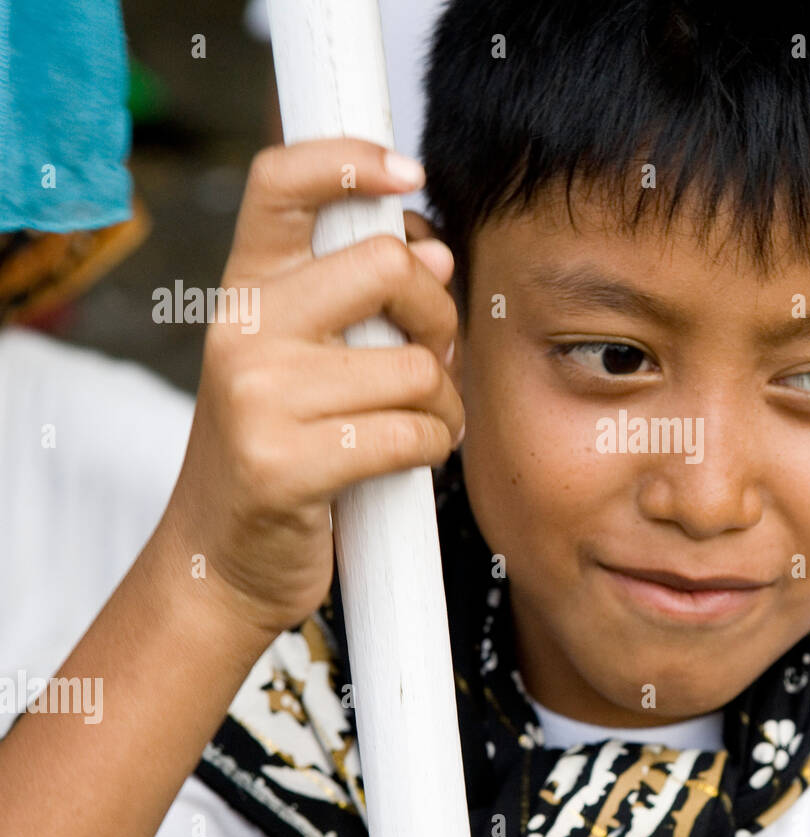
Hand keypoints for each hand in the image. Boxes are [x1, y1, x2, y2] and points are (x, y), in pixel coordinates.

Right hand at [161, 138, 462, 644]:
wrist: (221, 560)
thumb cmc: (281, 450)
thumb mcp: (300, 360)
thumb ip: (356, 303)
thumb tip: (435, 252)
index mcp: (245, 292)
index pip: (280, 183)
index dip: (349, 159)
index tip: (407, 173)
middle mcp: (242, 331)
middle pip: (388, 266)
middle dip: (439, 317)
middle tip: (433, 356)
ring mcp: (257, 397)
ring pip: (417, 367)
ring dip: (445, 405)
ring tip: (423, 424)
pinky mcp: (283, 465)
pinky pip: (411, 434)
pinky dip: (434, 450)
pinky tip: (413, 459)